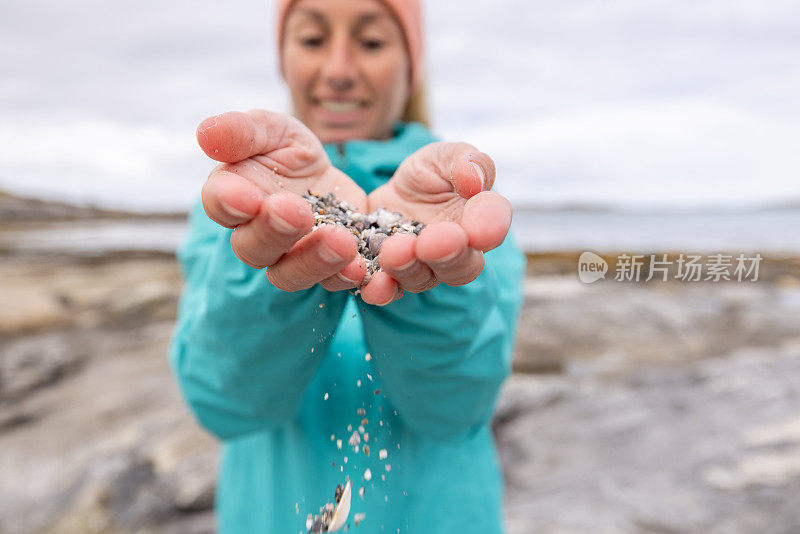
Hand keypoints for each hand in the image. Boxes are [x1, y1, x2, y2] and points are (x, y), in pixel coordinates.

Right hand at [197, 110, 367, 290]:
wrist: (330, 175)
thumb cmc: (287, 150)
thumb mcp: (272, 130)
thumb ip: (243, 131)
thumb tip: (206, 133)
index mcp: (233, 197)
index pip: (220, 204)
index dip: (229, 203)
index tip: (247, 197)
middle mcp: (255, 236)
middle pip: (253, 248)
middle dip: (274, 231)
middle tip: (297, 212)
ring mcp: (291, 258)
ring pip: (290, 274)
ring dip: (314, 261)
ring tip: (340, 241)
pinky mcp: (327, 268)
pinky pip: (333, 281)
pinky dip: (346, 276)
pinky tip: (361, 266)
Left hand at [360, 142, 511, 305]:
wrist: (385, 195)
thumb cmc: (427, 174)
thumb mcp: (443, 157)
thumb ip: (465, 161)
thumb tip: (475, 181)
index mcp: (478, 219)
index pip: (493, 223)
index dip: (490, 228)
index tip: (481, 231)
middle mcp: (456, 252)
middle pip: (462, 265)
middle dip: (449, 254)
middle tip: (433, 242)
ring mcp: (424, 269)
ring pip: (423, 279)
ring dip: (410, 267)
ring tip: (395, 250)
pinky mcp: (391, 277)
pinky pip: (389, 291)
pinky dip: (382, 291)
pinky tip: (374, 284)